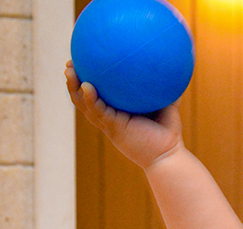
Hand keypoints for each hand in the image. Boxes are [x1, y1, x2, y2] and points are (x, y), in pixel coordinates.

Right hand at [65, 61, 184, 169]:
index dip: (86, 78)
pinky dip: (90, 99)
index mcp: (116, 110)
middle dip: (73, 80)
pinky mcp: (114, 129)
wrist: (169, 154)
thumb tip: (174, 65)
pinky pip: (98, 112)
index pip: (96, 92)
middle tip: (68, 63)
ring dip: (74, 88)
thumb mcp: (167, 105)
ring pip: (84, 104)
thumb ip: (168, 87)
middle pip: (83, 97)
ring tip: (68, 71)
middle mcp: (108, 116)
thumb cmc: (168, 132)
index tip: (82, 59)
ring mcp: (109, 123)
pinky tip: (87, 87)